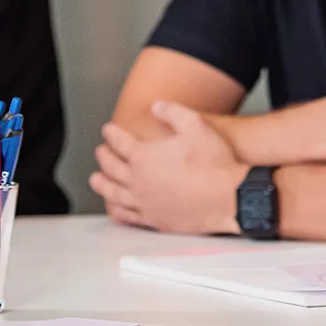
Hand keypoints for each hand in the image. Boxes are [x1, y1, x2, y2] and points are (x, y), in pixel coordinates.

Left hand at [90, 102, 242, 232]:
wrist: (230, 198)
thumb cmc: (215, 164)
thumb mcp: (196, 125)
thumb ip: (172, 112)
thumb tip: (156, 105)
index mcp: (144, 156)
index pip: (119, 141)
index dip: (111, 133)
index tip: (108, 129)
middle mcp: (138, 181)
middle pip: (111, 167)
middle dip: (103, 156)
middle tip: (101, 151)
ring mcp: (144, 203)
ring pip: (113, 193)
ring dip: (102, 184)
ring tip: (96, 179)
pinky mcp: (154, 220)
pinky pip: (128, 216)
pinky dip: (117, 212)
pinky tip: (115, 210)